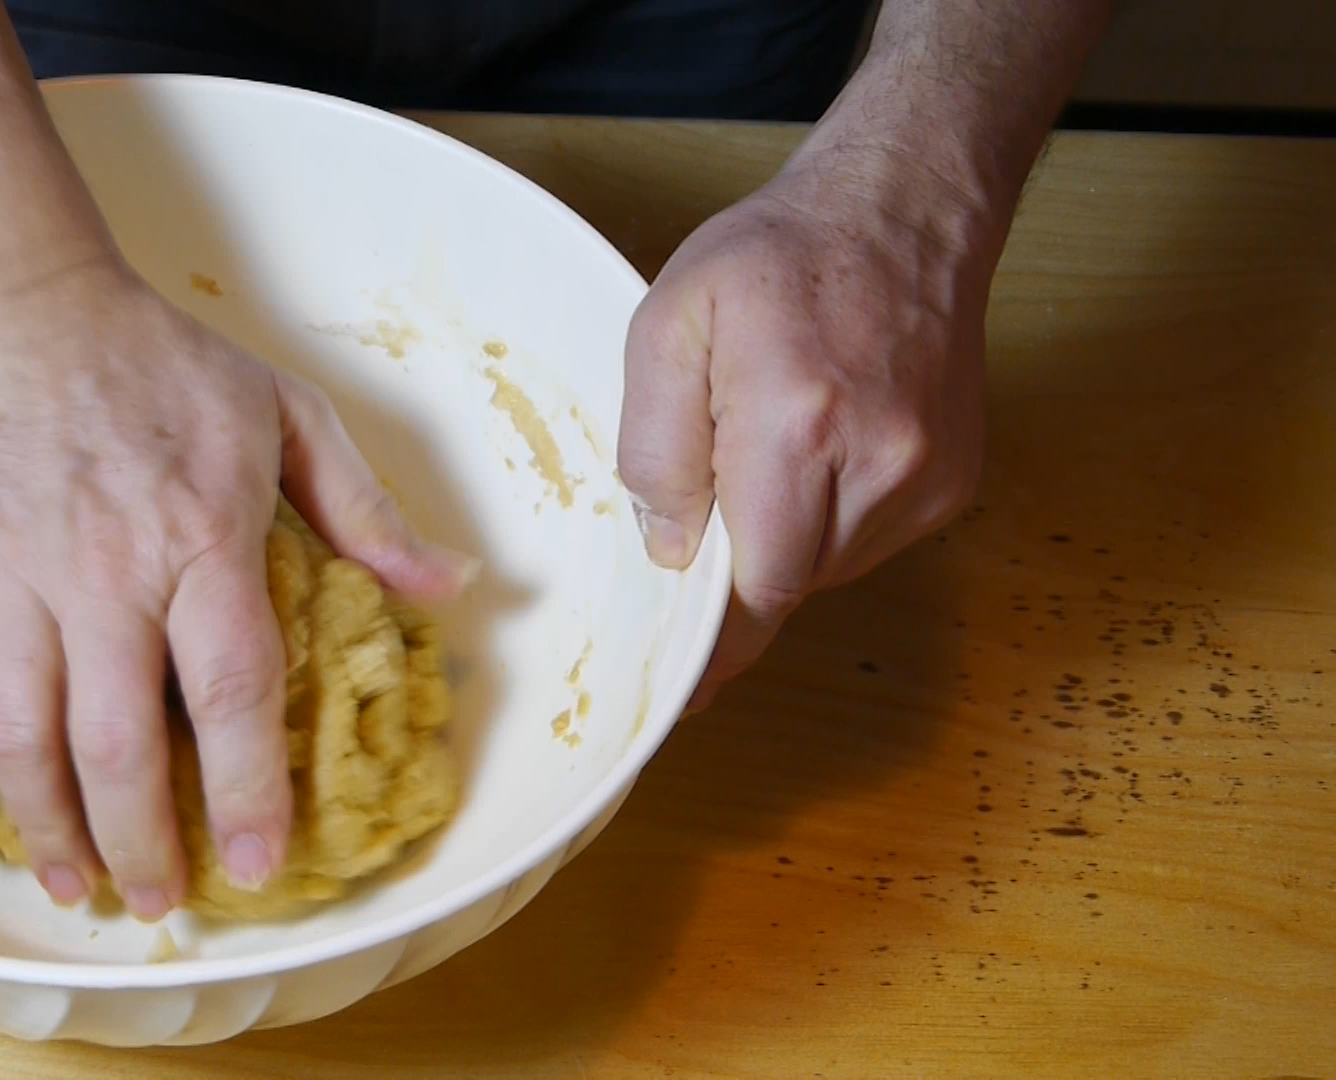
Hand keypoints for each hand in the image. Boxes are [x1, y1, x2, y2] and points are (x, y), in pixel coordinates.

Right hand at [0, 263, 472, 918]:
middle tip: (159, 901)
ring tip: (75, 886)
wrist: (22, 299)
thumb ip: (366, 511)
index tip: (260, 864)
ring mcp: (8, 579)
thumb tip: (451, 587)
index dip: (246, 793)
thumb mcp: (289, 415)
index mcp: (201, 542)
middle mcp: (103, 575)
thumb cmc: (162, 363)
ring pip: (20, 736)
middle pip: (118, 744)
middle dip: (141, 841)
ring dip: (46, 828)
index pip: (231, 695)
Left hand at [619, 147, 990, 707]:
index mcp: (798, 425)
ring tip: (773, 450)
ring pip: (832, 568)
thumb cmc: (776, 259)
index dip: (719, 643)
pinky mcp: (955, 481)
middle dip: (741, 567)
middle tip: (713, 503)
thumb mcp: (671, 324)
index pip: (758, 586)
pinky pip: (872, 540)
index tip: (687, 690)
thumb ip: (656, 445)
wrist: (903, 213)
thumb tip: (672, 550)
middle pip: (792, 583)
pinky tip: (821, 449)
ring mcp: (930, 477)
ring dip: (786, 539)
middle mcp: (881, 462)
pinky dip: (832, 519)